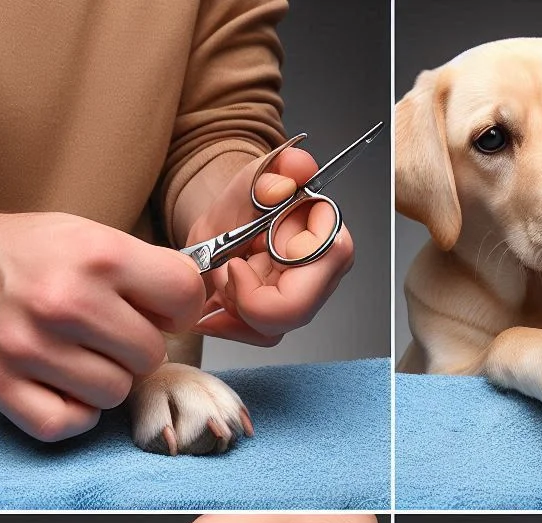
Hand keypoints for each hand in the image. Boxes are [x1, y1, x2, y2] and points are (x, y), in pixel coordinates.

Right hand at [0, 191, 203, 440]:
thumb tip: (200, 308)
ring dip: (104, 379)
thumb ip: (153, 272)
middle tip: (107, 330)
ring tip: (79, 351)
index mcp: (96, 254)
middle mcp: (61, 300)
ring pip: (114, 394)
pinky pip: (67, 423)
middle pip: (150, 354)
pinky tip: (62, 382)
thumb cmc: (36, 251)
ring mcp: (25, 345)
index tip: (157, 308)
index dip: (178, 308)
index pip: (184, 298)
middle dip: (136, 346)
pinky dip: (72, 412)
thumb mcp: (98, 237)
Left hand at [185, 146, 354, 344]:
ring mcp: (306, 299)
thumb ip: (273, 170)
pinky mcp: (286, 316)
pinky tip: (213, 299)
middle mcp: (324, 277)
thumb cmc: (247, 202)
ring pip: (267, 332)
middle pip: (282, 320)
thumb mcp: (251, 178)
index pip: (300, 298)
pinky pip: (257, 335)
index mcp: (328, 244)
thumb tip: (296, 168)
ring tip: (220, 274)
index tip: (232, 263)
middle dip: (238, 298)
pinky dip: (226, 320)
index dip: (255, 292)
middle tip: (221, 269)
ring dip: (230, 306)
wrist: (235, 216)